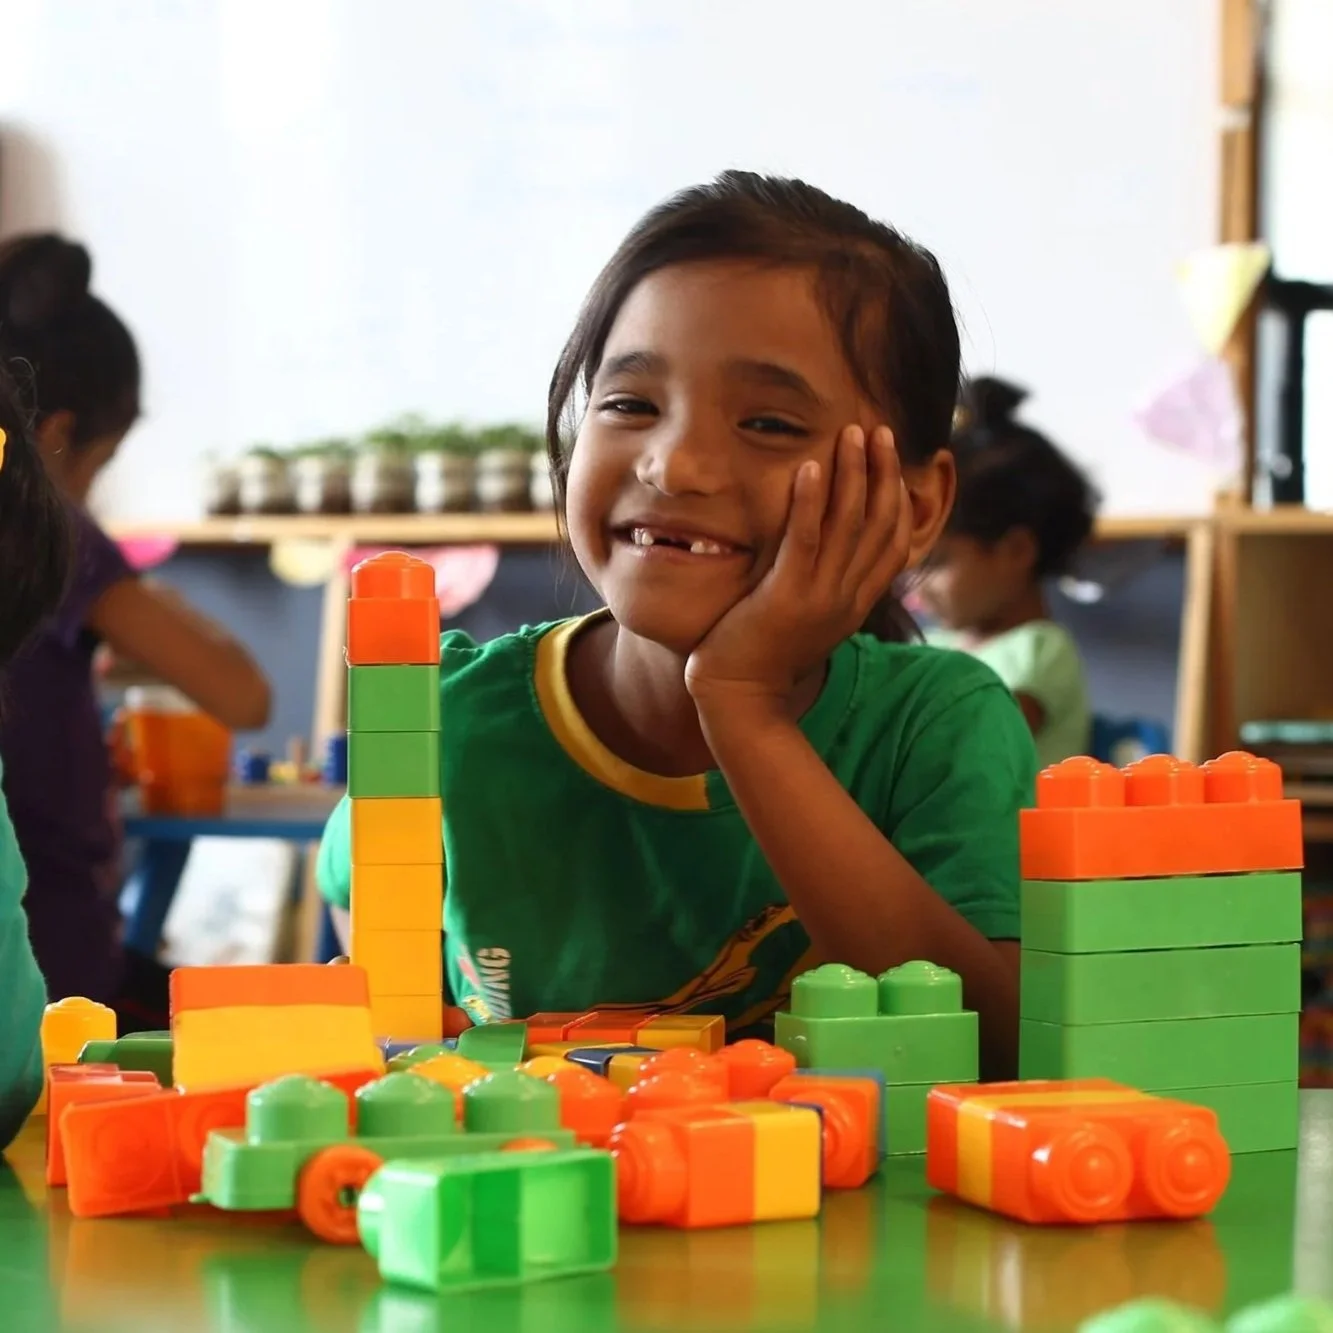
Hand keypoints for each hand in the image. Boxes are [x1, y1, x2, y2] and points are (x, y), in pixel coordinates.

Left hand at [685, 424, 911, 710]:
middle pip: (880, 525)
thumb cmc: (764, 655)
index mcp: (856, 602)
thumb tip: (829, 551)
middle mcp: (847, 598)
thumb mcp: (808, 617)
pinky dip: (809, 502)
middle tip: (878, 430)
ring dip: (853, 474)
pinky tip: (809, 468)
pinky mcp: (786, 598)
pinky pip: (804, 541)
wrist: (739, 699)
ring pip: (849, 525)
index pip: (895, 543)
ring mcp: (820, 598)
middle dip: (882, 473)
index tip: (892, 459)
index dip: (898, 497)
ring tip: (852, 433)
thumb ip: (824, 585)